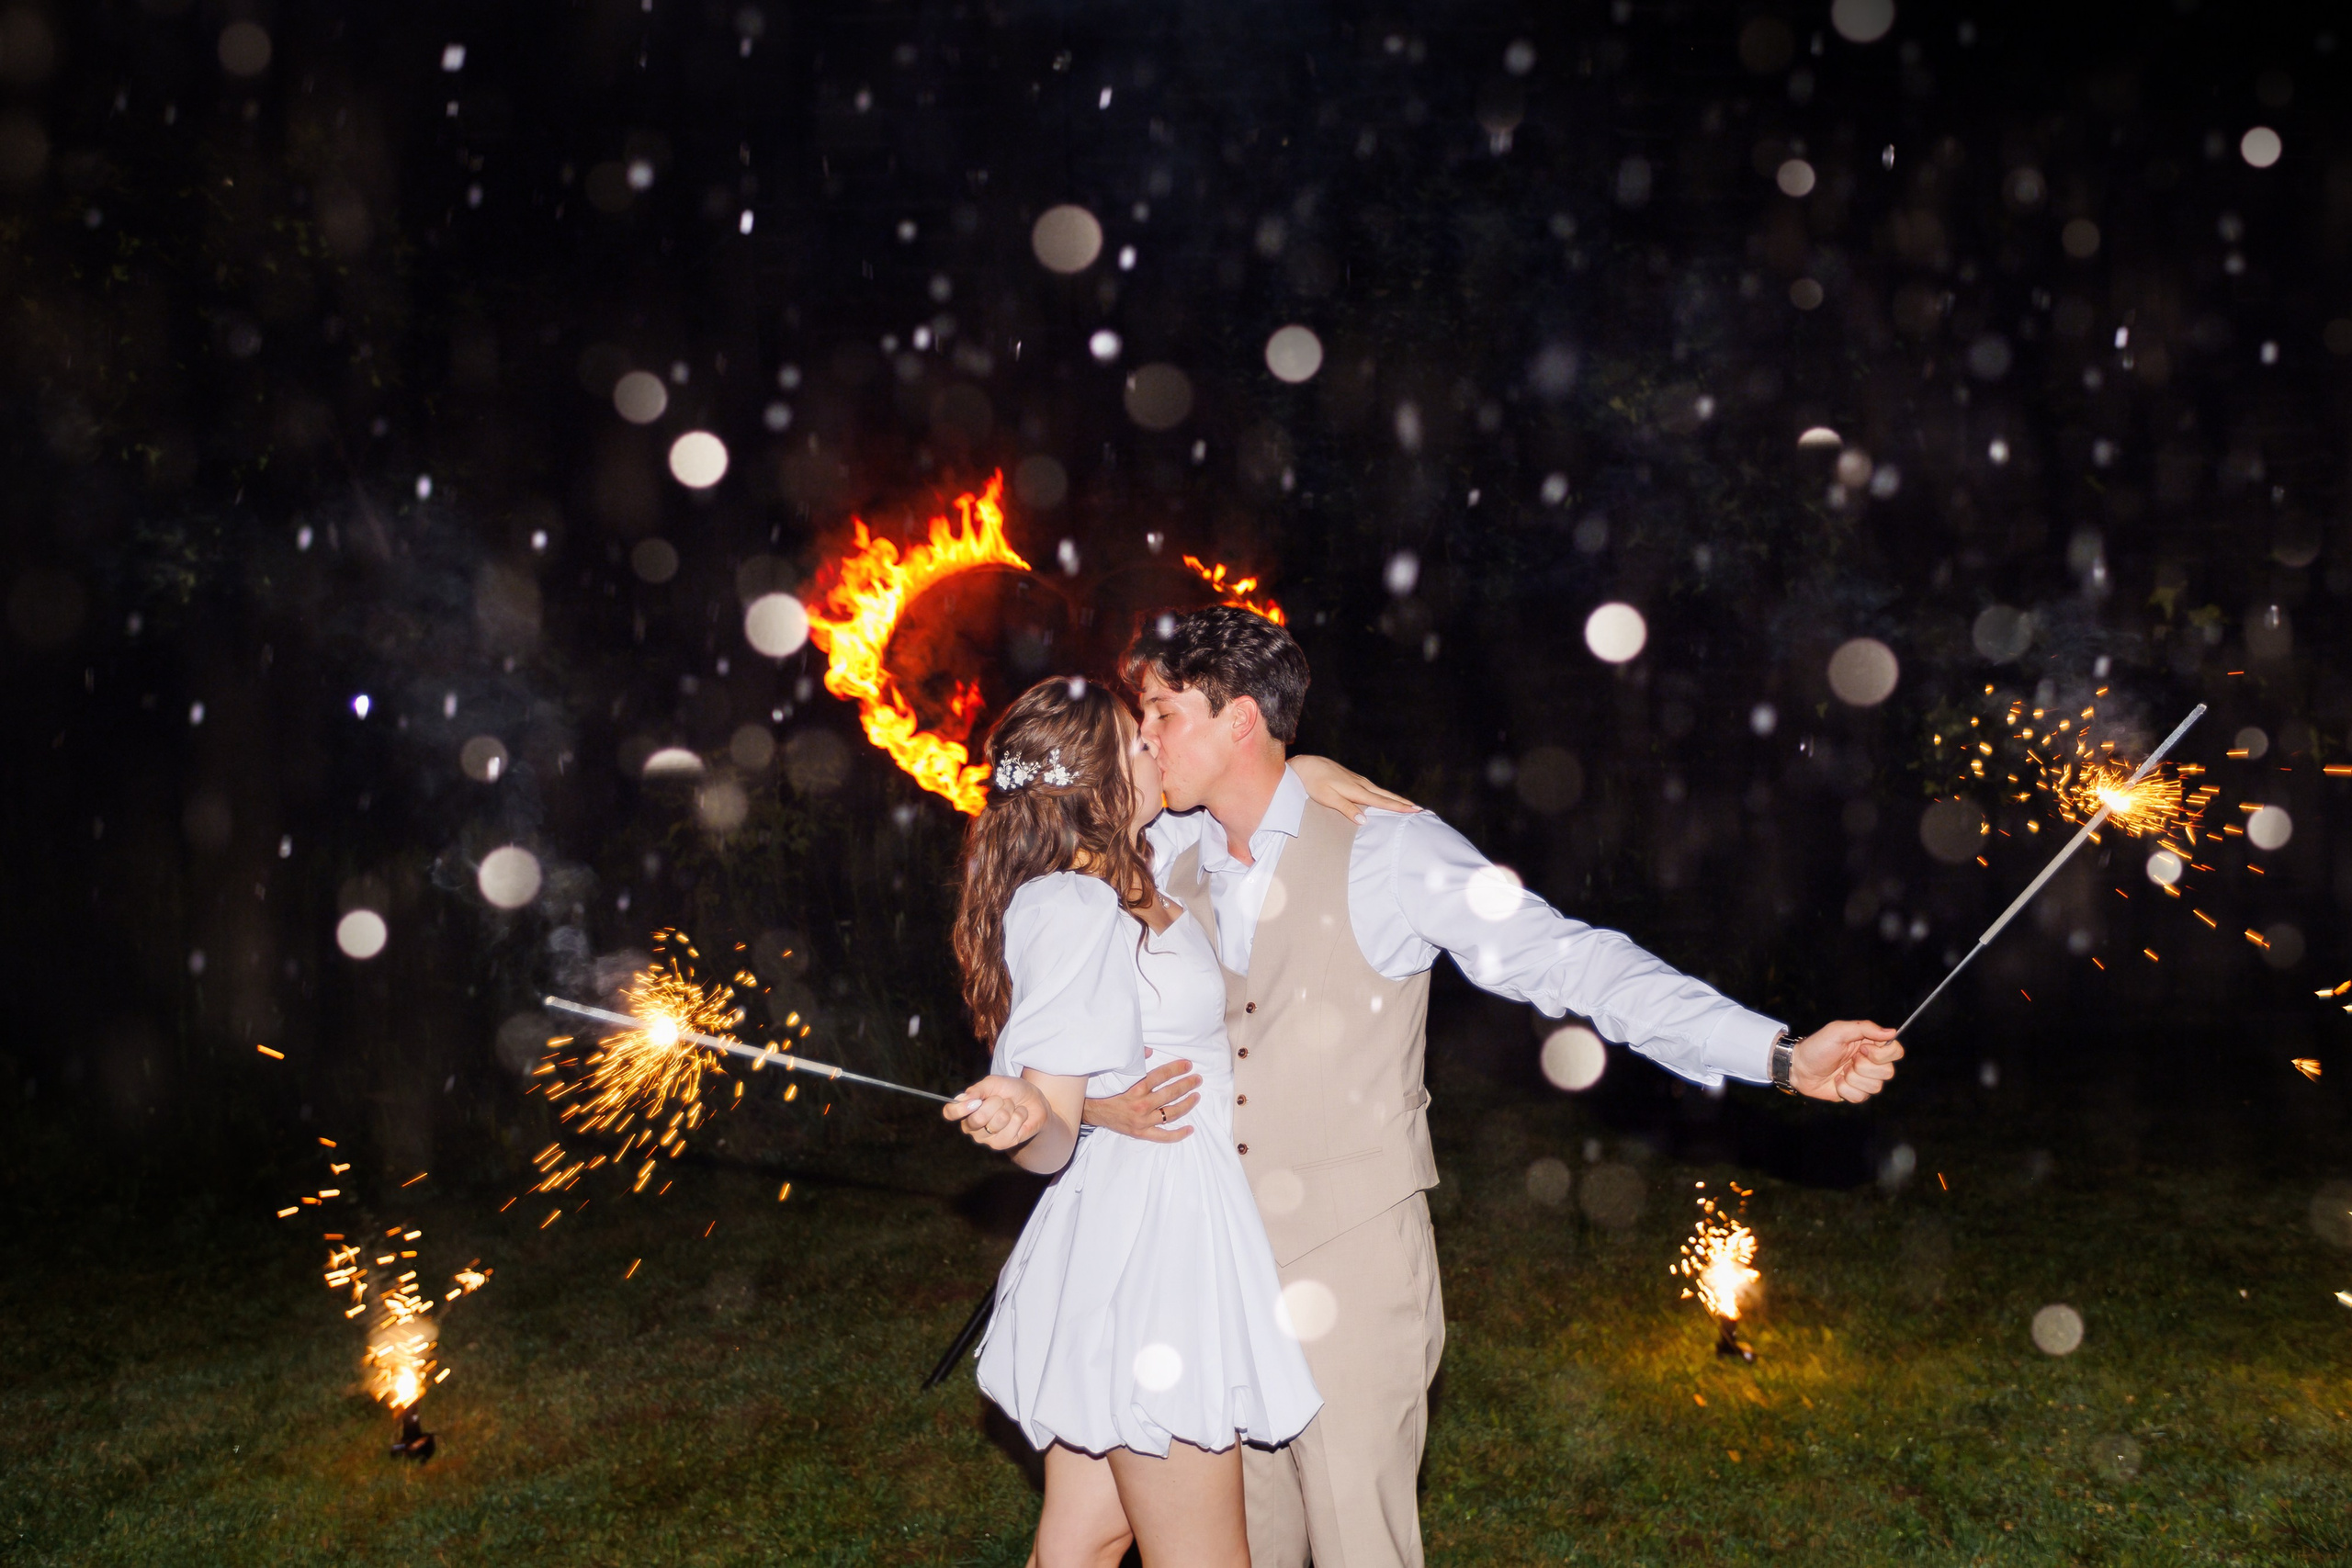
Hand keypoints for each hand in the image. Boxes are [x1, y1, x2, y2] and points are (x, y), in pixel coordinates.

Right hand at [944, 1074, 1048, 1150]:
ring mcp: (987, 1138)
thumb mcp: (994, 1083)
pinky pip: (1012, 1127)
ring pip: (998, 1121)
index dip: (959, 1109)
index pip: (950, 1113)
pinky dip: (1019, 1116)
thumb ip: (978, 1090)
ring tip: (1011, 1107)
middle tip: (1001, 1099)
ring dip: (1009, 1108)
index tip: (975, 1101)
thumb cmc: (1010, 1090)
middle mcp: (972, 1127)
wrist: (1033, 1099)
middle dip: (995, 1103)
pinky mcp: (1003, 1144)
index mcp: (966, 1110)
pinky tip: (1019, 1115)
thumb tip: (962, 1099)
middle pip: (977, 1118)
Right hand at [1082, 1057, 1201, 1141]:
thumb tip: (1150, 1050)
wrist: (1094, 1111)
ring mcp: (1143, 1121)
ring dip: (1187, 1104)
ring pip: (1171, 1113)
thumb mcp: (1120, 1074)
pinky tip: (1190, 1128)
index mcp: (1136, 1088)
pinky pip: (1164, 1136)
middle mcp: (1141, 1105)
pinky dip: (1178, 1134)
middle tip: (1197, 1079)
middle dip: (1187, 1085)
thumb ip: (1136, 1061)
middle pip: (1170, 1093)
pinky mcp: (1142, 1133)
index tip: (1188, 1065)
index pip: (1162, 1076)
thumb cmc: (1109, 1091)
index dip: (1177, 1069)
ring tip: (1196, 1097)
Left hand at [1291, 755, 1419, 824]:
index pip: (1382, 801)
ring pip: (1382, 791)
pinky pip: (1374, 789)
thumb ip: (1346, 809)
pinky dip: (1385, 795)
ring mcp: (1358, 781)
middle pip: (1386, 795)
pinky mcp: (1354, 779)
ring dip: (1396, 799)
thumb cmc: (1314, 783)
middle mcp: (1361, 784)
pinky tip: (1386, 798)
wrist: (1307, 765)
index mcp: (1357, 790)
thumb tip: (1364, 821)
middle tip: (1420, 809)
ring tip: (1408, 805)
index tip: (1414, 811)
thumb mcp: (1327, 798)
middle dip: (1403, 803)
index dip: (1398, 807)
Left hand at [1790, 1021, 1903, 1102]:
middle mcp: (1871, 1062)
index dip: (1882, 1054)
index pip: (1896, 1051)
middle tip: (1847, 1060)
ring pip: (1876, 1087)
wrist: (1800, 1068)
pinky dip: (1846, 1090)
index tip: (1863, 1049)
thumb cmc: (1817, 1046)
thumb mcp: (1838, 1030)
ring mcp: (1864, 1079)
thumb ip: (1865, 1028)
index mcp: (1870, 1044)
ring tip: (1840, 1071)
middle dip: (1863, 1067)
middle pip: (1888, 1072)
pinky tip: (1837, 1081)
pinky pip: (1862, 1097)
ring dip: (1852, 1078)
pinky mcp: (1856, 1093)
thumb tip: (1892, 1032)